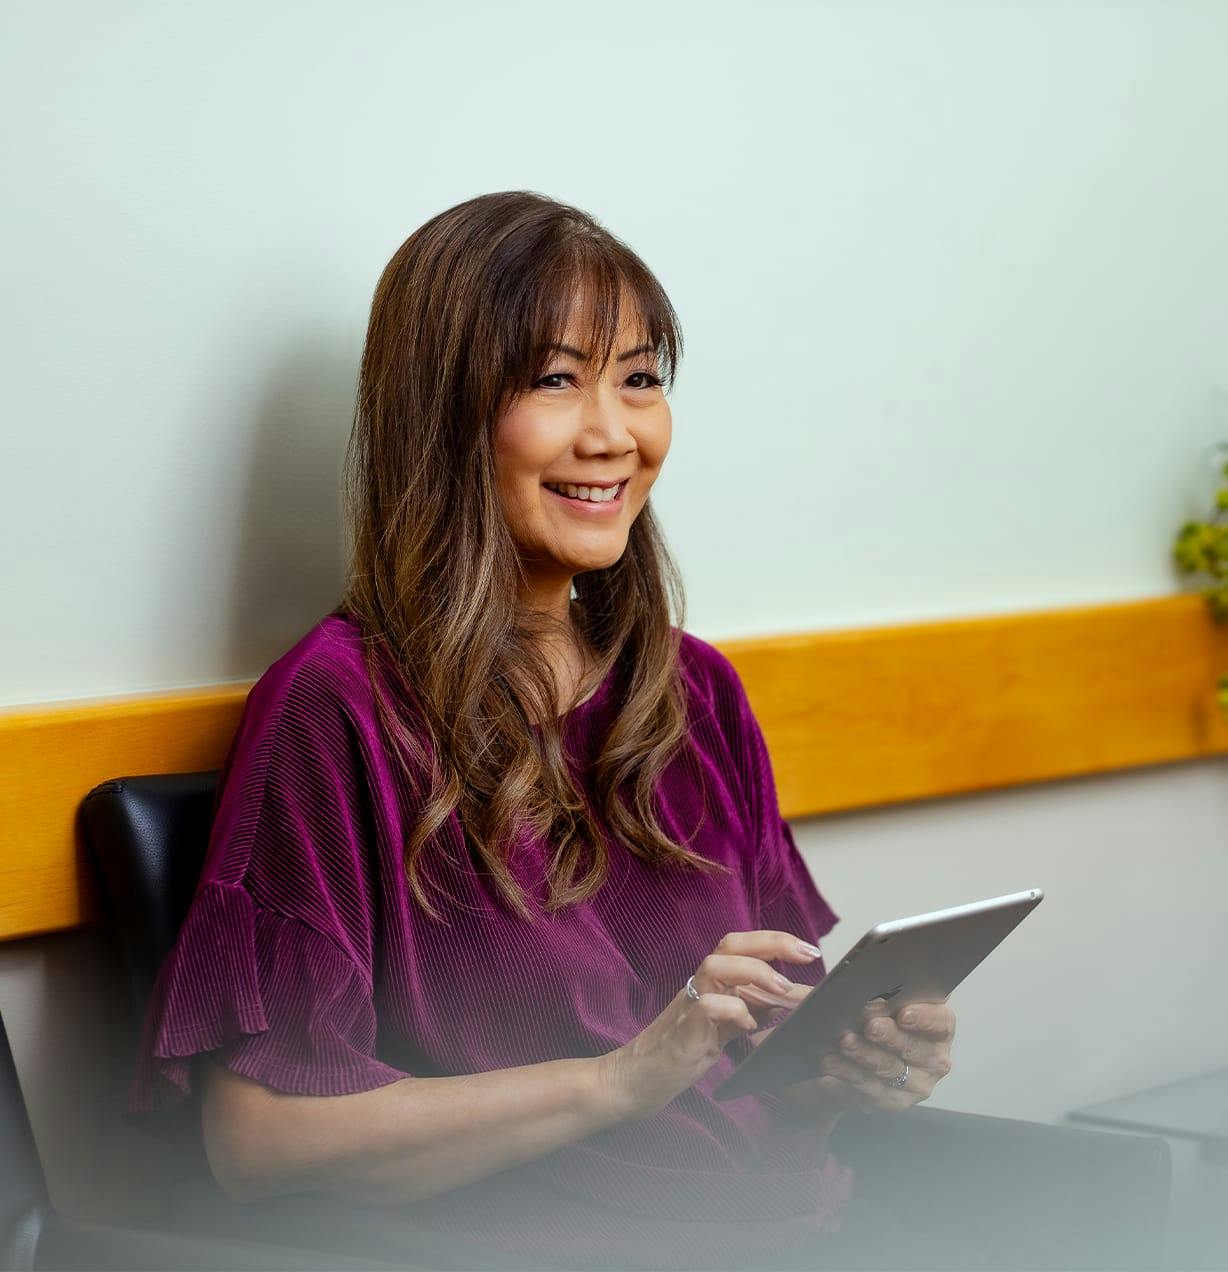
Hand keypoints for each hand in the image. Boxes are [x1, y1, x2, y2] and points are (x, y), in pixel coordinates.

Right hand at [594, 929, 822, 1122]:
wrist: (637, 1078)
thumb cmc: (683, 1050)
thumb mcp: (725, 1026)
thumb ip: (751, 1009)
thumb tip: (790, 998)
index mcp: (711, 982)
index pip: (742, 946)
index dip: (775, 941)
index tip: (809, 951)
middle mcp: (699, 985)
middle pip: (730, 943)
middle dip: (771, 942)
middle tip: (807, 954)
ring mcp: (688, 1005)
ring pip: (715, 965)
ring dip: (755, 973)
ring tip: (782, 991)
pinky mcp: (682, 1030)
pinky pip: (707, 1007)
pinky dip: (733, 1011)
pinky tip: (749, 1026)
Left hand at [777, 998, 955, 1114]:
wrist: (860, 1051)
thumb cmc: (876, 1014)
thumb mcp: (883, 996)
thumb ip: (884, 990)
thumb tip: (869, 984)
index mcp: (938, 1026)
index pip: (941, 1022)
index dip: (924, 1018)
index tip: (903, 1013)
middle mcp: (934, 1057)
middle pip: (915, 1049)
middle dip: (890, 1036)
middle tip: (869, 1026)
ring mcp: (916, 1083)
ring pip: (890, 1069)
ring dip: (865, 1055)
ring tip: (844, 1042)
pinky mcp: (893, 1101)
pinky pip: (870, 1090)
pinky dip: (848, 1075)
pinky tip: (831, 1064)